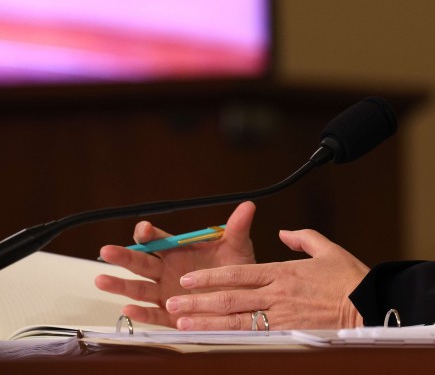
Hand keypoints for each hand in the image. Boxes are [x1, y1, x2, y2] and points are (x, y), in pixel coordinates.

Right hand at [95, 201, 256, 327]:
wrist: (244, 298)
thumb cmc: (237, 270)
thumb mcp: (238, 247)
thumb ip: (238, 228)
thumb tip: (248, 206)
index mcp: (180, 251)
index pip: (158, 240)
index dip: (149, 234)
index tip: (144, 230)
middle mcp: (168, 271)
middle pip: (141, 262)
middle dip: (124, 256)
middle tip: (106, 250)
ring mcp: (167, 293)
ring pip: (139, 288)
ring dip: (120, 285)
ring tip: (101, 280)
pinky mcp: (171, 315)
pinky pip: (153, 315)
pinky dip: (140, 313)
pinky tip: (127, 309)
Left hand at [163, 228, 367, 329]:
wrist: (368, 304)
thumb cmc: (350, 278)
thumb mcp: (328, 249)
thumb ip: (303, 238)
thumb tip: (284, 232)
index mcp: (284, 271)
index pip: (239, 273)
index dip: (211, 276)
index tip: (190, 278)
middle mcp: (278, 294)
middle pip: (230, 297)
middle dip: (199, 299)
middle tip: (174, 300)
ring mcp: (282, 316)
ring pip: (236, 319)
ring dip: (207, 321)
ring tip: (183, 321)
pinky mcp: (288, 332)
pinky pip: (253, 336)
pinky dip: (229, 337)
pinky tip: (212, 339)